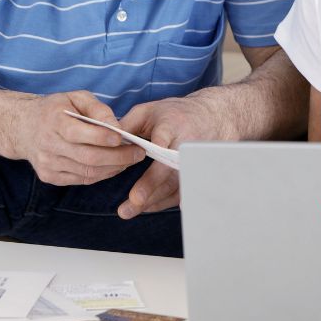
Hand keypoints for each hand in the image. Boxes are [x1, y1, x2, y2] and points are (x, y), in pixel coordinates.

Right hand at [9, 91, 144, 185]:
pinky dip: (102, 175)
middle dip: (118, 157)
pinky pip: (81, 180)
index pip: (80, 133)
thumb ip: (98, 109)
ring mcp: (47, 164)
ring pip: (87, 172)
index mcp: (53, 121)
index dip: (104, 137)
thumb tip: (117, 127)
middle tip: (139, 153)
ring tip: (131, 160)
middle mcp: (48, 145)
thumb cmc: (57, 109)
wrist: (24, 127)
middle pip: (88, 157)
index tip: (124, 137)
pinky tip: (114, 166)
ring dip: (114, 168)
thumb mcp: (76, 97)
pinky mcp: (49, 176)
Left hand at [117, 93, 225, 218]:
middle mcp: (186, 144)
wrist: (214, 117)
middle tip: (134, 200)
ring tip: (128, 210)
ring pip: (175, 184)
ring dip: (153, 200)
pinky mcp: (196, 174)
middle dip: (152, 184)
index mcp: (172, 125)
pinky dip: (163, 202)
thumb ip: (127, 124)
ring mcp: (194, 161)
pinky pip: (181, 192)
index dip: (160, 148)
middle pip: (170, 167)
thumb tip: (106, 141)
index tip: (154, 152)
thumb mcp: (149, 110)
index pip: (165, 139)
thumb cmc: (175, 114)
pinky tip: (146, 207)